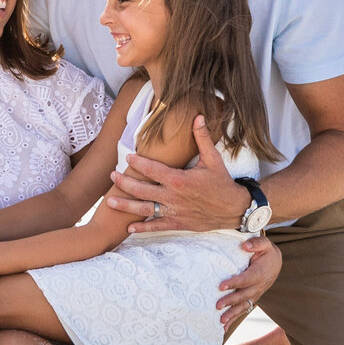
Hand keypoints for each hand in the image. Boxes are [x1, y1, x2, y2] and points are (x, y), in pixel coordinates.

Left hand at [106, 115, 250, 232]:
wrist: (234, 209)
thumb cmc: (222, 183)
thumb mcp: (213, 159)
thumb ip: (202, 138)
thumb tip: (198, 116)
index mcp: (179, 180)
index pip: (153, 170)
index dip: (138, 163)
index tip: (128, 157)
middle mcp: (173, 197)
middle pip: (142, 189)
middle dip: (124, 182)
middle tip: (112, 176)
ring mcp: (174, 212)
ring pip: (144, 209)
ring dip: (126, 205)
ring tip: (109, 201)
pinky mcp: (178, 224)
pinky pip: (157, 227)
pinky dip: (142, 227)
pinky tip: (129, 227)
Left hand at [218, 236, 279, 329]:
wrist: (275, 263)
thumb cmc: (267, 252)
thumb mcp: (264, 244)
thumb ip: (256, 243)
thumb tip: (244, 246)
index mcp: (259, 273)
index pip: (245, 279)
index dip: (234, 283)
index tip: (221, 286)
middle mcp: (258, 286)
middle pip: (243, 295)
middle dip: (230, 301)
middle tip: (217, 305)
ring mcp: (255, 294)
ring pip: (243, 306)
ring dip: (232, 314)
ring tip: (221, 321)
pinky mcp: (252, 298)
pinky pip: (243, 309)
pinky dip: (234, 318)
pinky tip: (224, 327)